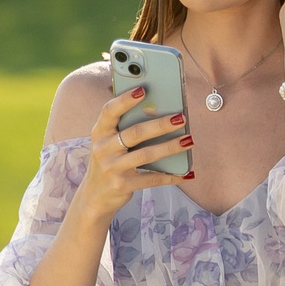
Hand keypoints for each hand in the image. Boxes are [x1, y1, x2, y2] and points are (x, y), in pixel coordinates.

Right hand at [76, 86, 191, 216]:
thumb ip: (125, 128)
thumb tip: (159, 110)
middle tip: (181, 118)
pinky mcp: (122, 185)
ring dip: (170, 147)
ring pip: (146, 155)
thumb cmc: (110, 160)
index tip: (143, 90)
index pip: (109, 111)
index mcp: (99, 132)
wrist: (95, 195)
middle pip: (135, 133)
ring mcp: (111, 168)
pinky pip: (152, 179)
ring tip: (189, 140)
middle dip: (160, 125)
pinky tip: (188, 173)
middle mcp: (103, 148)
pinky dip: (171, 176)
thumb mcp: (110, 142)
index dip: (125, 100)